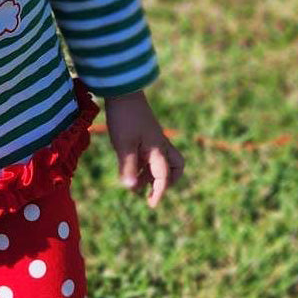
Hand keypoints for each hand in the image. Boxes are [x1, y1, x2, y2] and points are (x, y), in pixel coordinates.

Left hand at [104, 91, 184, 208]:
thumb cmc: (124, 118)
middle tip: (151, 192)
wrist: (122, 91)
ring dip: (152, 174)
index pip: (164, 176)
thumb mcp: (123, 145)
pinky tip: (130, 165)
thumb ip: (128, 167)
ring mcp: (154, 137)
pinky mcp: (145, 132)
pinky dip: (145, 163)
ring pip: (162, 160)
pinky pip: (152, 153)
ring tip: (135, 182)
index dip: (159, 192)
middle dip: (167, 181)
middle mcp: (160, 144)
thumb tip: (132, 189)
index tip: (151, 205)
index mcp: (158, 149)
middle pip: (175, 166)